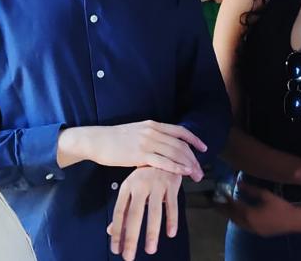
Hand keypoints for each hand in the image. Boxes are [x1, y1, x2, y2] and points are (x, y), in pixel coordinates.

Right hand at [57, 121, 206, 180]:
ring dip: (188, 165)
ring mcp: (146, 142)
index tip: (203, 148)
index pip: (179, 131)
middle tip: (200, 171)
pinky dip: (175, 167)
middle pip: (180, 144)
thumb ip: (151, 137)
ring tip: (196, 175)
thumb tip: (162, 145)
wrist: (97, 140)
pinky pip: (162, 161)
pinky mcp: (139, 154)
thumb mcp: (136, 132)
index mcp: (152, 125)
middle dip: (193, 158)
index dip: (194, 140)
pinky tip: (182, 173)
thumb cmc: (114, 139)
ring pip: (174, 153)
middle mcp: (152, 131)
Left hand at [108, 167, 181, 259]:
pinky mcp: (171, 184)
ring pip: (154, 211)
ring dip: (152, 232)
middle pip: (134, 214)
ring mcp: (156, 184)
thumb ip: (123, 210)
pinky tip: (170, 233)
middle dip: (131, 237)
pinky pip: (172, 205)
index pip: (120, 212)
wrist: (164, 151)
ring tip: (150, 250)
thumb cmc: (145, 175)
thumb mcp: (132, 189)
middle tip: (129, 256)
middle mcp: (140, 185)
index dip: (117, 231)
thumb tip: (111, 232)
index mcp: (127, 186)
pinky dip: (172, 220)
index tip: (116, 249)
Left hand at [218, 183, 300, 236]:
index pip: (234, 206)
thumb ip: (250, 189)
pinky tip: (236, 216)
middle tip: (216, 202)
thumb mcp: (265, 195)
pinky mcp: (258, 232)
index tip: (221, 193)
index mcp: (250, 214)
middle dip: (223, 209)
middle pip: (232, 216)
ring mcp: (253, 230)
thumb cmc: (280, 206)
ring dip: (229, 215)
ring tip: (223, 208)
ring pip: (237, 222)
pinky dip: (237, 220)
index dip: (226, 199)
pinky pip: (243, 226)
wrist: (294, 221)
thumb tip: (238, 183)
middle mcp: (249, 224)